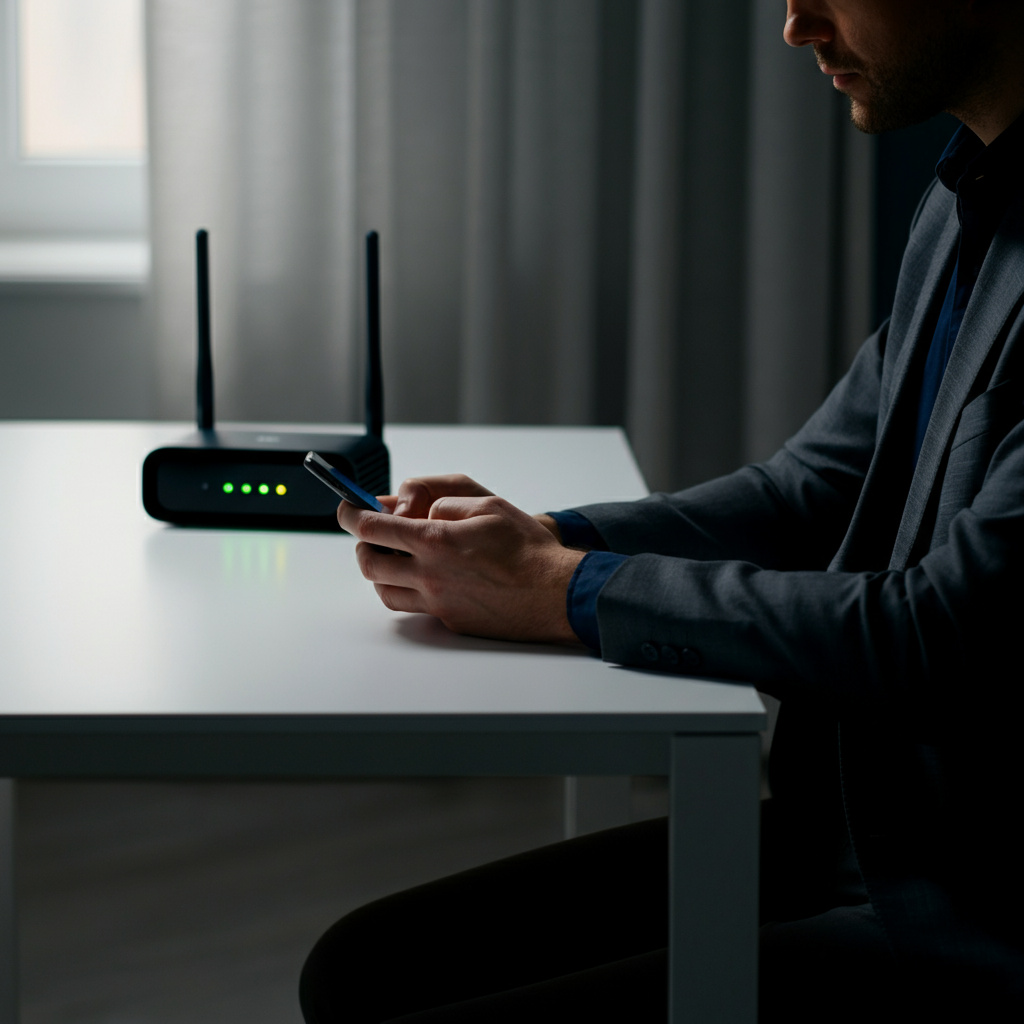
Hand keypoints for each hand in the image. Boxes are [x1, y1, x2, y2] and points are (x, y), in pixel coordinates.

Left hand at [338, 475, 584, 642]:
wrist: (555, 593)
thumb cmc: (528, 548)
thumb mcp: (488, 505)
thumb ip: (446, 504)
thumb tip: (420, 513)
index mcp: (436, 540)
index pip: (374, 528)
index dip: (352, 515)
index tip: (346, 508)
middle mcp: (430, 575)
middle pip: (369, 563)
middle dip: (362, 544)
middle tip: (370, 534)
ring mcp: (438, 602)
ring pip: (384, 590)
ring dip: (380, 571)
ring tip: (394, 557)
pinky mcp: (450, 620)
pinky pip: (413, 607)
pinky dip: (405, 590)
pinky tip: (421, 578)